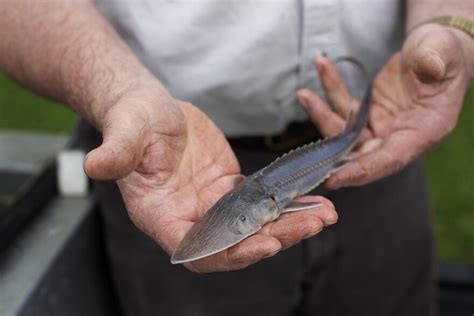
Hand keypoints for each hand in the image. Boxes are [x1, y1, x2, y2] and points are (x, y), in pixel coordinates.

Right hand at [83, 84, 337, 272]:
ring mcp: (211, 205)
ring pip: (253, 227)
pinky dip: (286, 206)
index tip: (262, 244)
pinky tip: (314, 200)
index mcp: (160, 214)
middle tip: (310, 227)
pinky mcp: (229, 189)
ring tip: (325, 216)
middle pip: (233, 243)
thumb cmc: (133, 121)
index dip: (227, 252)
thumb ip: (116, 152)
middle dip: (272, 239)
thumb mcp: (125, 132)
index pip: (194, 248)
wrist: (151, 110)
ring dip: (289, 225)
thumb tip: (96, 164)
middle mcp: (188, 217)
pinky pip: (260, 204)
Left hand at [297, 24, 472, 188]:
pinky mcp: (367, 113)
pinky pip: (344, 107)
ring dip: (322, 113)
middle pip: (358, 151)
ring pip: (345, 131)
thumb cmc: (444, 55)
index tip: (334, 179)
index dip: (362, 171)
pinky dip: (331, 90)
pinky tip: (323, 68)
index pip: (390, 159)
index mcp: (424, 131)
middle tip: (308, 132)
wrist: (434, 50)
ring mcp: (380, 126)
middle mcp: (399, 136)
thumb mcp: (443, 53)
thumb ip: (435, 60)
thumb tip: (429, 65)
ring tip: (304, 94)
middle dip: (330, 143)